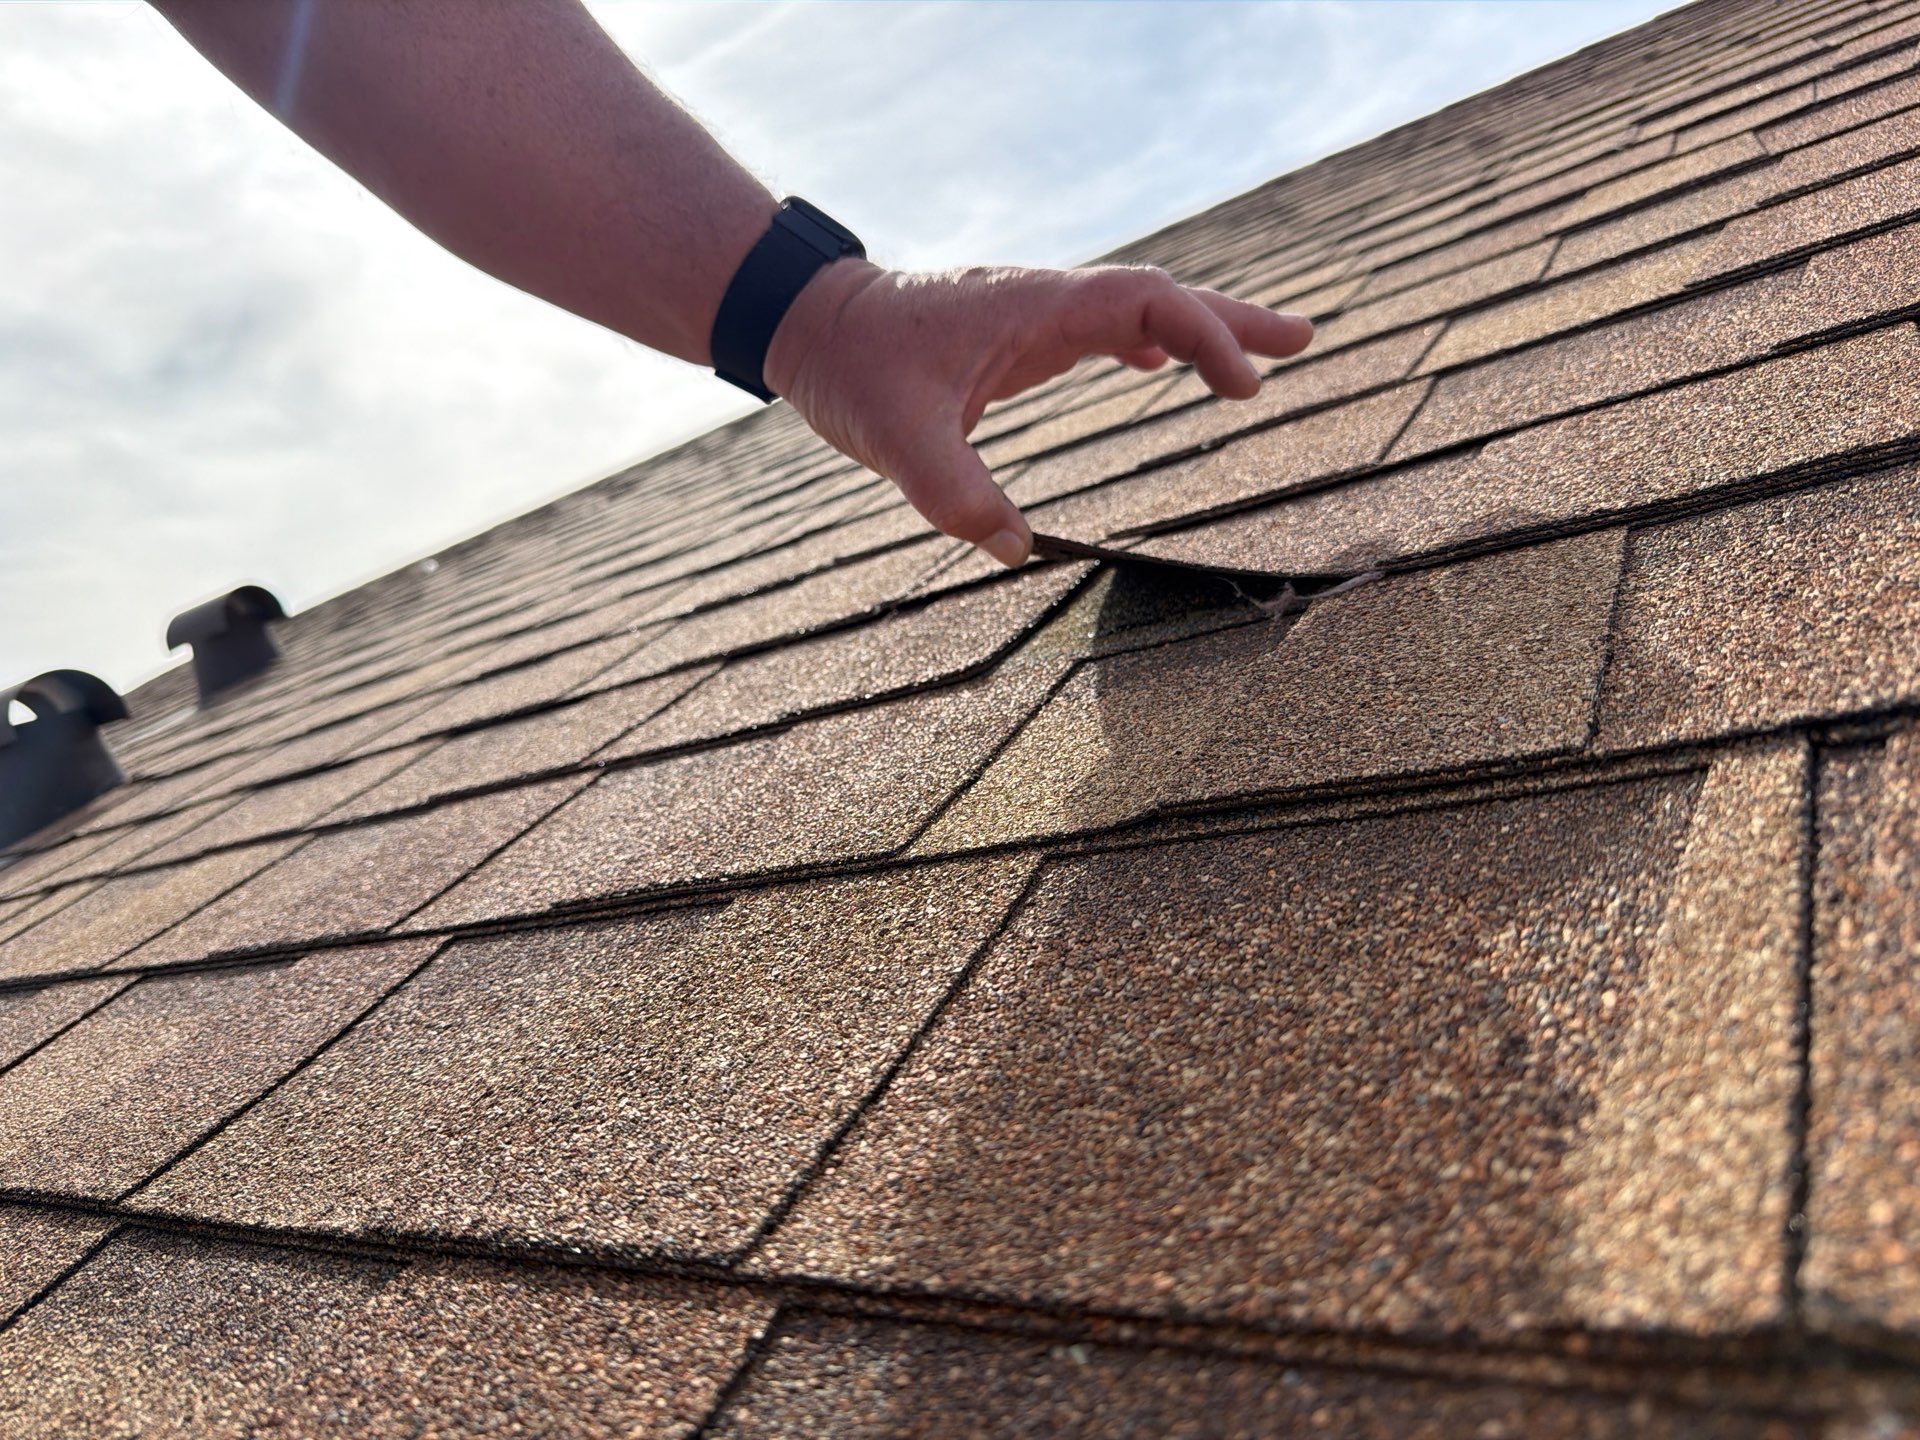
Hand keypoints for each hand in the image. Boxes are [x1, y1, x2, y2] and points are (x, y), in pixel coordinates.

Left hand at [762, 260, 1313, 567]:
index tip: (1243, 388)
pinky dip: (1147, 343)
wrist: (811, 323)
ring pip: (1140, 312)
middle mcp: (1048, 303)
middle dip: (1236, 322)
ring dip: (1202, 331)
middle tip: (1308, 341)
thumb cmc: (853, 367)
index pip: (1146, 304)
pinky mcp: (1019, 335)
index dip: (1203, 338)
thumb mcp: (895, 439)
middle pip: (1164, 298)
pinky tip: (1156, 367)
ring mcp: (1037, 316)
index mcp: (1034, 311)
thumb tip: (1017, 551)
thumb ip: (954, 495)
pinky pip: (1102, 329)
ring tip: (1268, 357)